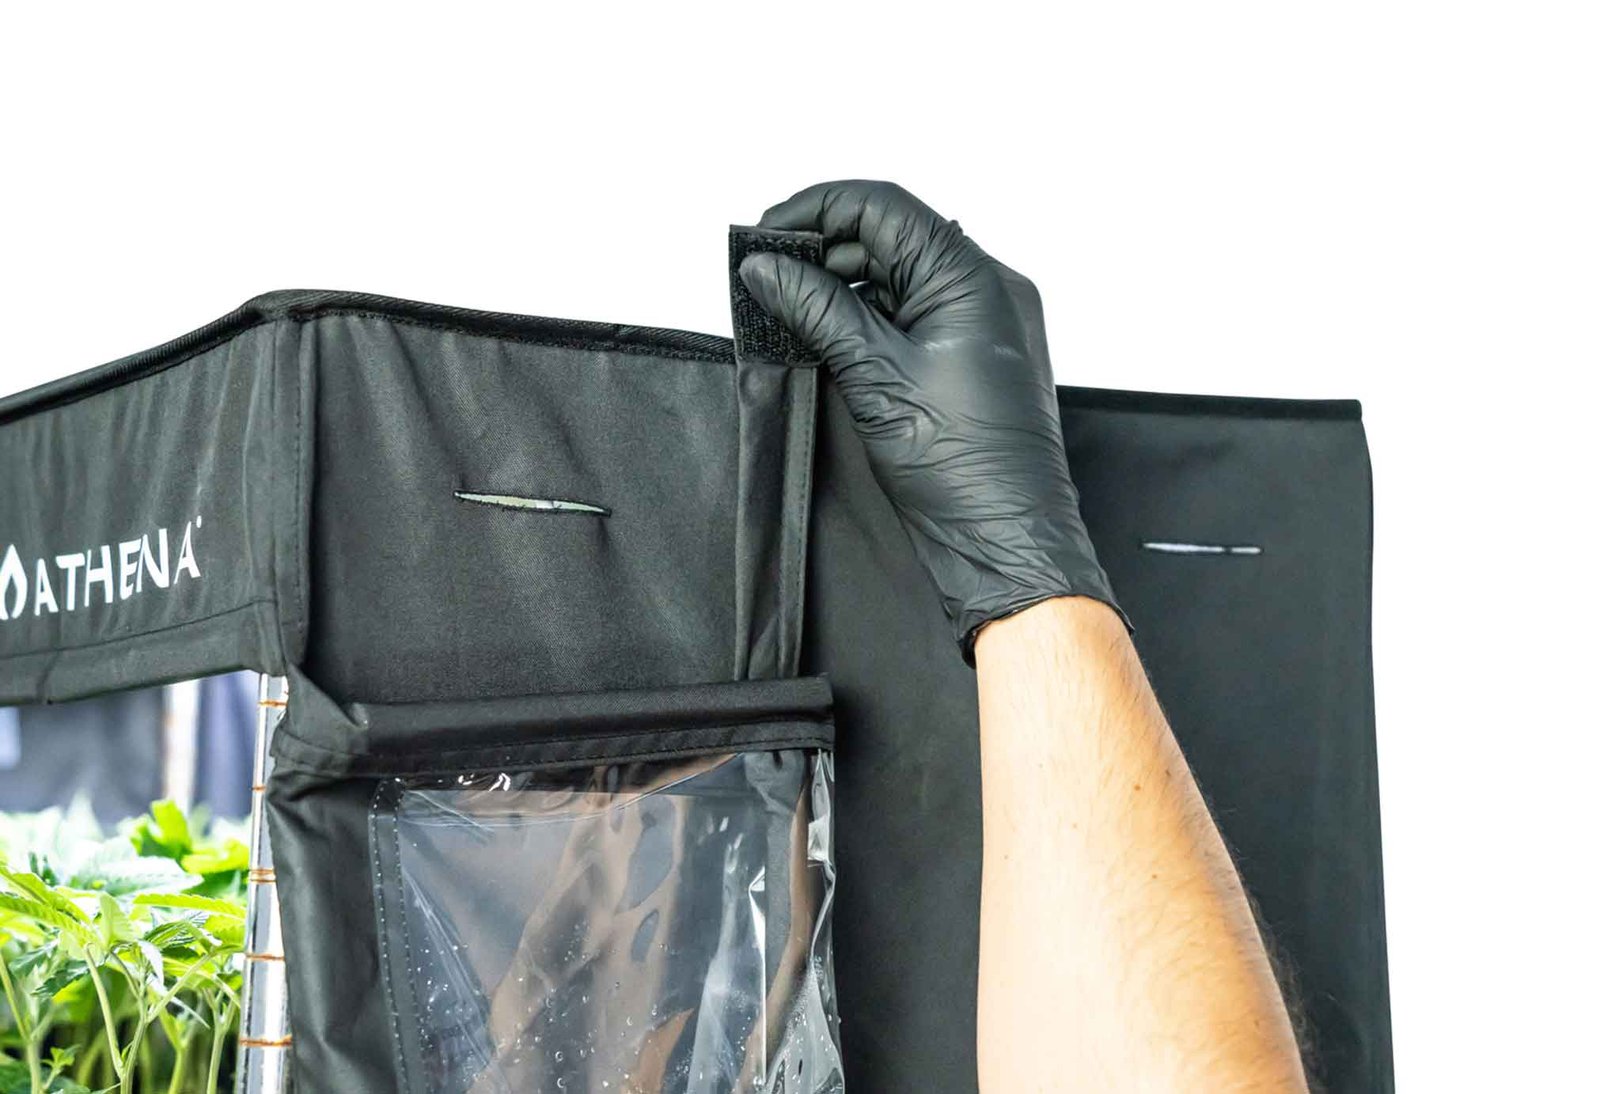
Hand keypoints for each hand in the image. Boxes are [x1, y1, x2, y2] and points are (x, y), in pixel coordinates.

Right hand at [738, 181, 1123, 657]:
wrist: (1007, 542)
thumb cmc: (968, 469)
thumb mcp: (875, 375)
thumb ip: (818, 310)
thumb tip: (767, 268)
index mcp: (972, 276)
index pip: (883, 206)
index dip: (815, 210)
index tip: (764, 236)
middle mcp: (982, 289)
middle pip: (887, 237)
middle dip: (821, 251)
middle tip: (764, 278)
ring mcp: (977, 324)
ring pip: (894, 278)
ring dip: (838, 288)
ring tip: (784, 312)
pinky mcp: (966, 357)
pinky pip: (907, 316)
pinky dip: (862, 320)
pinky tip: (821, 338)